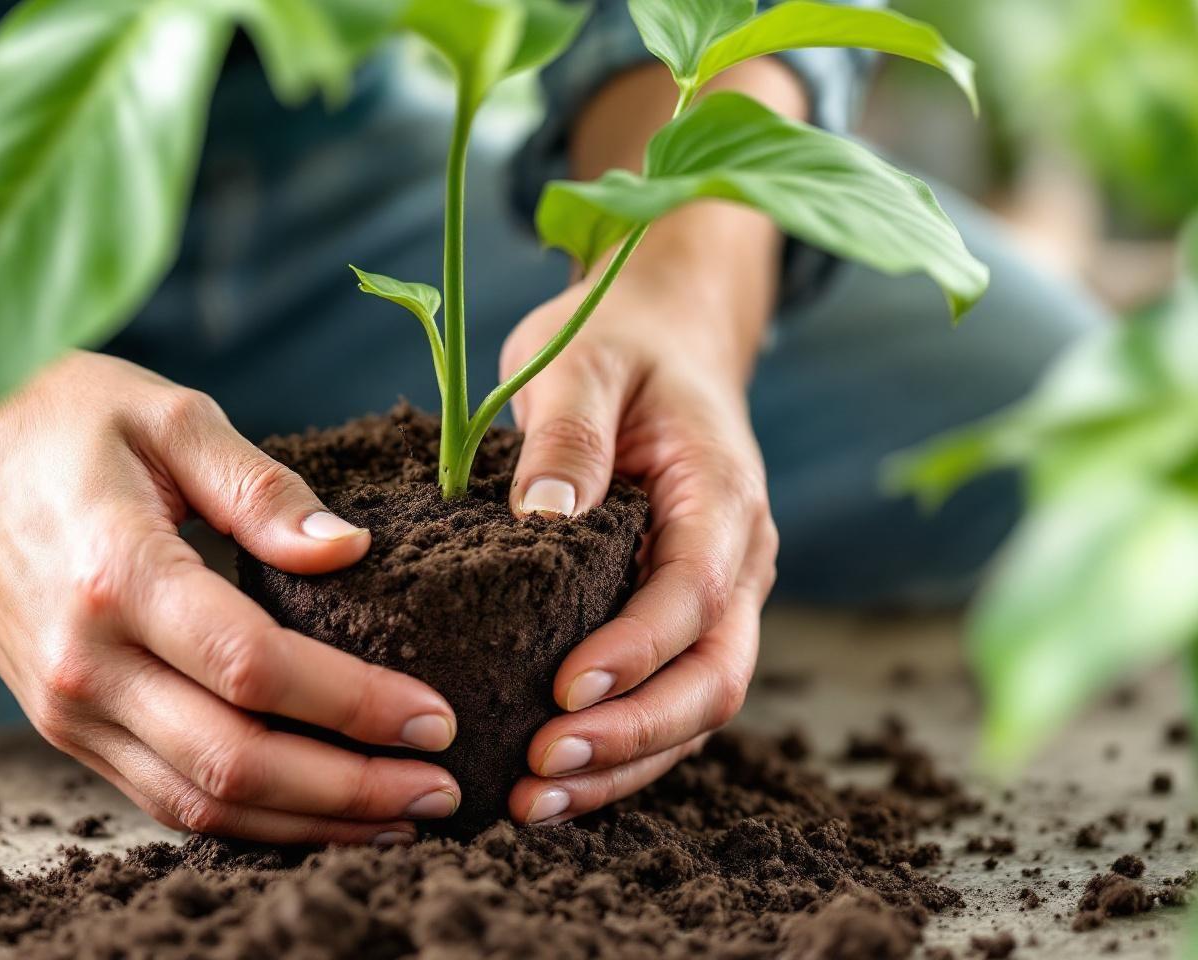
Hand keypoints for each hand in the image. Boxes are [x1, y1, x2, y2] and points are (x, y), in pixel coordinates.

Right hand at [0, 306, 460, 844]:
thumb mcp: (169, 416)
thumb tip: (349, 549)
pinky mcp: (63, 725)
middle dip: (351, 788)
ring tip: (398, 816)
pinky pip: (162, 797)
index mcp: (118, 575)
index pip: (256, 669)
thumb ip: (261, 488)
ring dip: (308, 822)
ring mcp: (65, 707)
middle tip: (442, 788)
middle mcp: (84, 662)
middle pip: (235, 762)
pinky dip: (246, 820)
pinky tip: (313, 811)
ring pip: (200, 802)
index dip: (355, 705)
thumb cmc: (57, 418)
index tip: (435, 716)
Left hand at [502, 258, 778, 825]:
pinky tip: (554, 780)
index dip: (637, 652)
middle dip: (634, 734)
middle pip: (713, 675)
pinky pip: (666, 696)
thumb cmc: (620, 344)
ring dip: (625, 762)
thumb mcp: (583, 362)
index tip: (564, 692)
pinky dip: (621, 746)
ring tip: (536, 803)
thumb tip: (543, 516)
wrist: (666, 335)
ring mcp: (717, 594)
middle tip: (541, 770)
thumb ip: (569, 433)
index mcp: (722, 496)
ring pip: (695, 705)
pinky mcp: (682, 615)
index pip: (694, 594)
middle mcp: (737, 558)